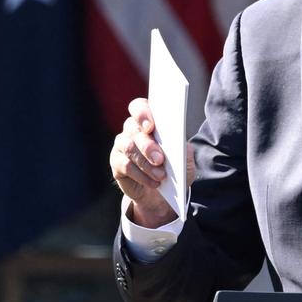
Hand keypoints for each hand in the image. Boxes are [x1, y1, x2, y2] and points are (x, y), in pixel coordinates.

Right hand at [109, 97, 193, 227]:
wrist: (162, 194)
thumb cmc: (174, 171)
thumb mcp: (185, 160)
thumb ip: (183, 148)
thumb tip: (179, 142)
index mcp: (149, 121)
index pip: (139, 107)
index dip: (142, 113)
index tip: (151, 127)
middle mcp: (132, 129)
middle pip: (133, 128)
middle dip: (147, 145)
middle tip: (160, 159)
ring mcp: (122, 145)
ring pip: (128, 147)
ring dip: (146, 163)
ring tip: (161, 175)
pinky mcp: (116, 163)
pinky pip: (125, 165)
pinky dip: (141, 175)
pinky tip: (153, 182)